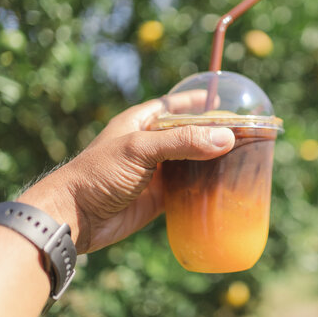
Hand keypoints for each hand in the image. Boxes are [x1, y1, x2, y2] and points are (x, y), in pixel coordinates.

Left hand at [18, 90, 233, 253]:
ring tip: (239, 158)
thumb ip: (182, 142)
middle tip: (240, 133)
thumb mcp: (140, 149)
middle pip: (187, 135)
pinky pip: (187, 188)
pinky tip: (222, 187)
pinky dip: (203, 187)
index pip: (173, 106)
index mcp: (141, 123)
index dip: (195, 101)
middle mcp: (150, 145)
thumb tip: (226, 138)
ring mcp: (155, 171)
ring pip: (190, 162)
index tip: (219, 99)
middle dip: (211, 134)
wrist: (77, 217)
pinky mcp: (159, 196)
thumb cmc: (100, 173)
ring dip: (210, 161)